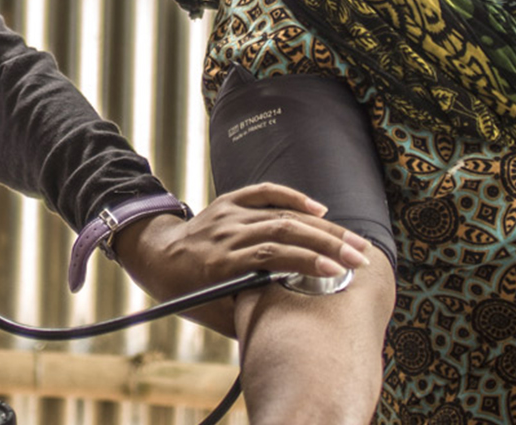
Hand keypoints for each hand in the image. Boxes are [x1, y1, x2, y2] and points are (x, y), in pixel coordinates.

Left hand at [107, 183, 370, 334]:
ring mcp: (229, 214)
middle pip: (283, 231)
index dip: (303, 260)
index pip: (269, 256)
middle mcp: (226, 233)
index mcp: (220, 262)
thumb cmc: (187, 293)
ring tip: (354, 243)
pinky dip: (293, 197)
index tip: (335, 271)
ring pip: (282, 214)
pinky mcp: (230, 201)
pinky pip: (265, 193)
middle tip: (358, 258)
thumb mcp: (213, 313)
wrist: (157, 257)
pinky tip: (320, 210)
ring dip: (322, 228)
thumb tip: (291, 322)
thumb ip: (248, 315)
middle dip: (325, 244)